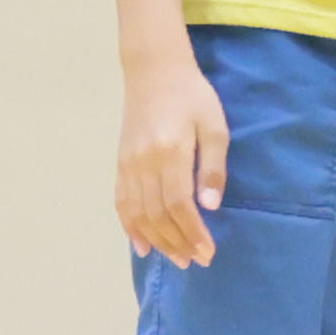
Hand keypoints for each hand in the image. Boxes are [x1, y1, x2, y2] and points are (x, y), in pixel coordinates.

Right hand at [116, 53, 228, 266]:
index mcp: (168, 153)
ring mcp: (127, 164)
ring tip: (175, 259)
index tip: (208, 252)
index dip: (192, 232)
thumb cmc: (193, 97)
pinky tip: (142, 245)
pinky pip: (121, 202)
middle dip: (177, 242)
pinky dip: (130, 226)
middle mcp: (142, 163)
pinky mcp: (120, 164)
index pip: (179, 205)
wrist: (154, 72)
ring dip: (156, 240)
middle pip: (157, 215)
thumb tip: (210, 206)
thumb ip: (212, 167)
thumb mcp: (215, 126)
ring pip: (137, 213)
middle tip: (196, 262)